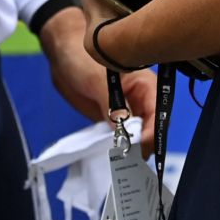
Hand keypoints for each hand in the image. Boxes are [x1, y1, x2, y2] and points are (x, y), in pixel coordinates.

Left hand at [38, 5, 155, 153]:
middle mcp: (140, 99)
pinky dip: (119, 147)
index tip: (140, 145)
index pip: (157, 110)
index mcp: (144, 83)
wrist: (62, 54)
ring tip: (123, 164)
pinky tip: (113, 158)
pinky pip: (121, 136)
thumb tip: (123, 130)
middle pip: (151, 127)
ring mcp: (127, 110)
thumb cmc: (82, 56)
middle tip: (131, 160)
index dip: (152, 129)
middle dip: (144, 144)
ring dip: (132, 149)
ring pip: (137, 135)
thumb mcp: (96, 79)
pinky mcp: (113, 119)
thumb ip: (112, 104)